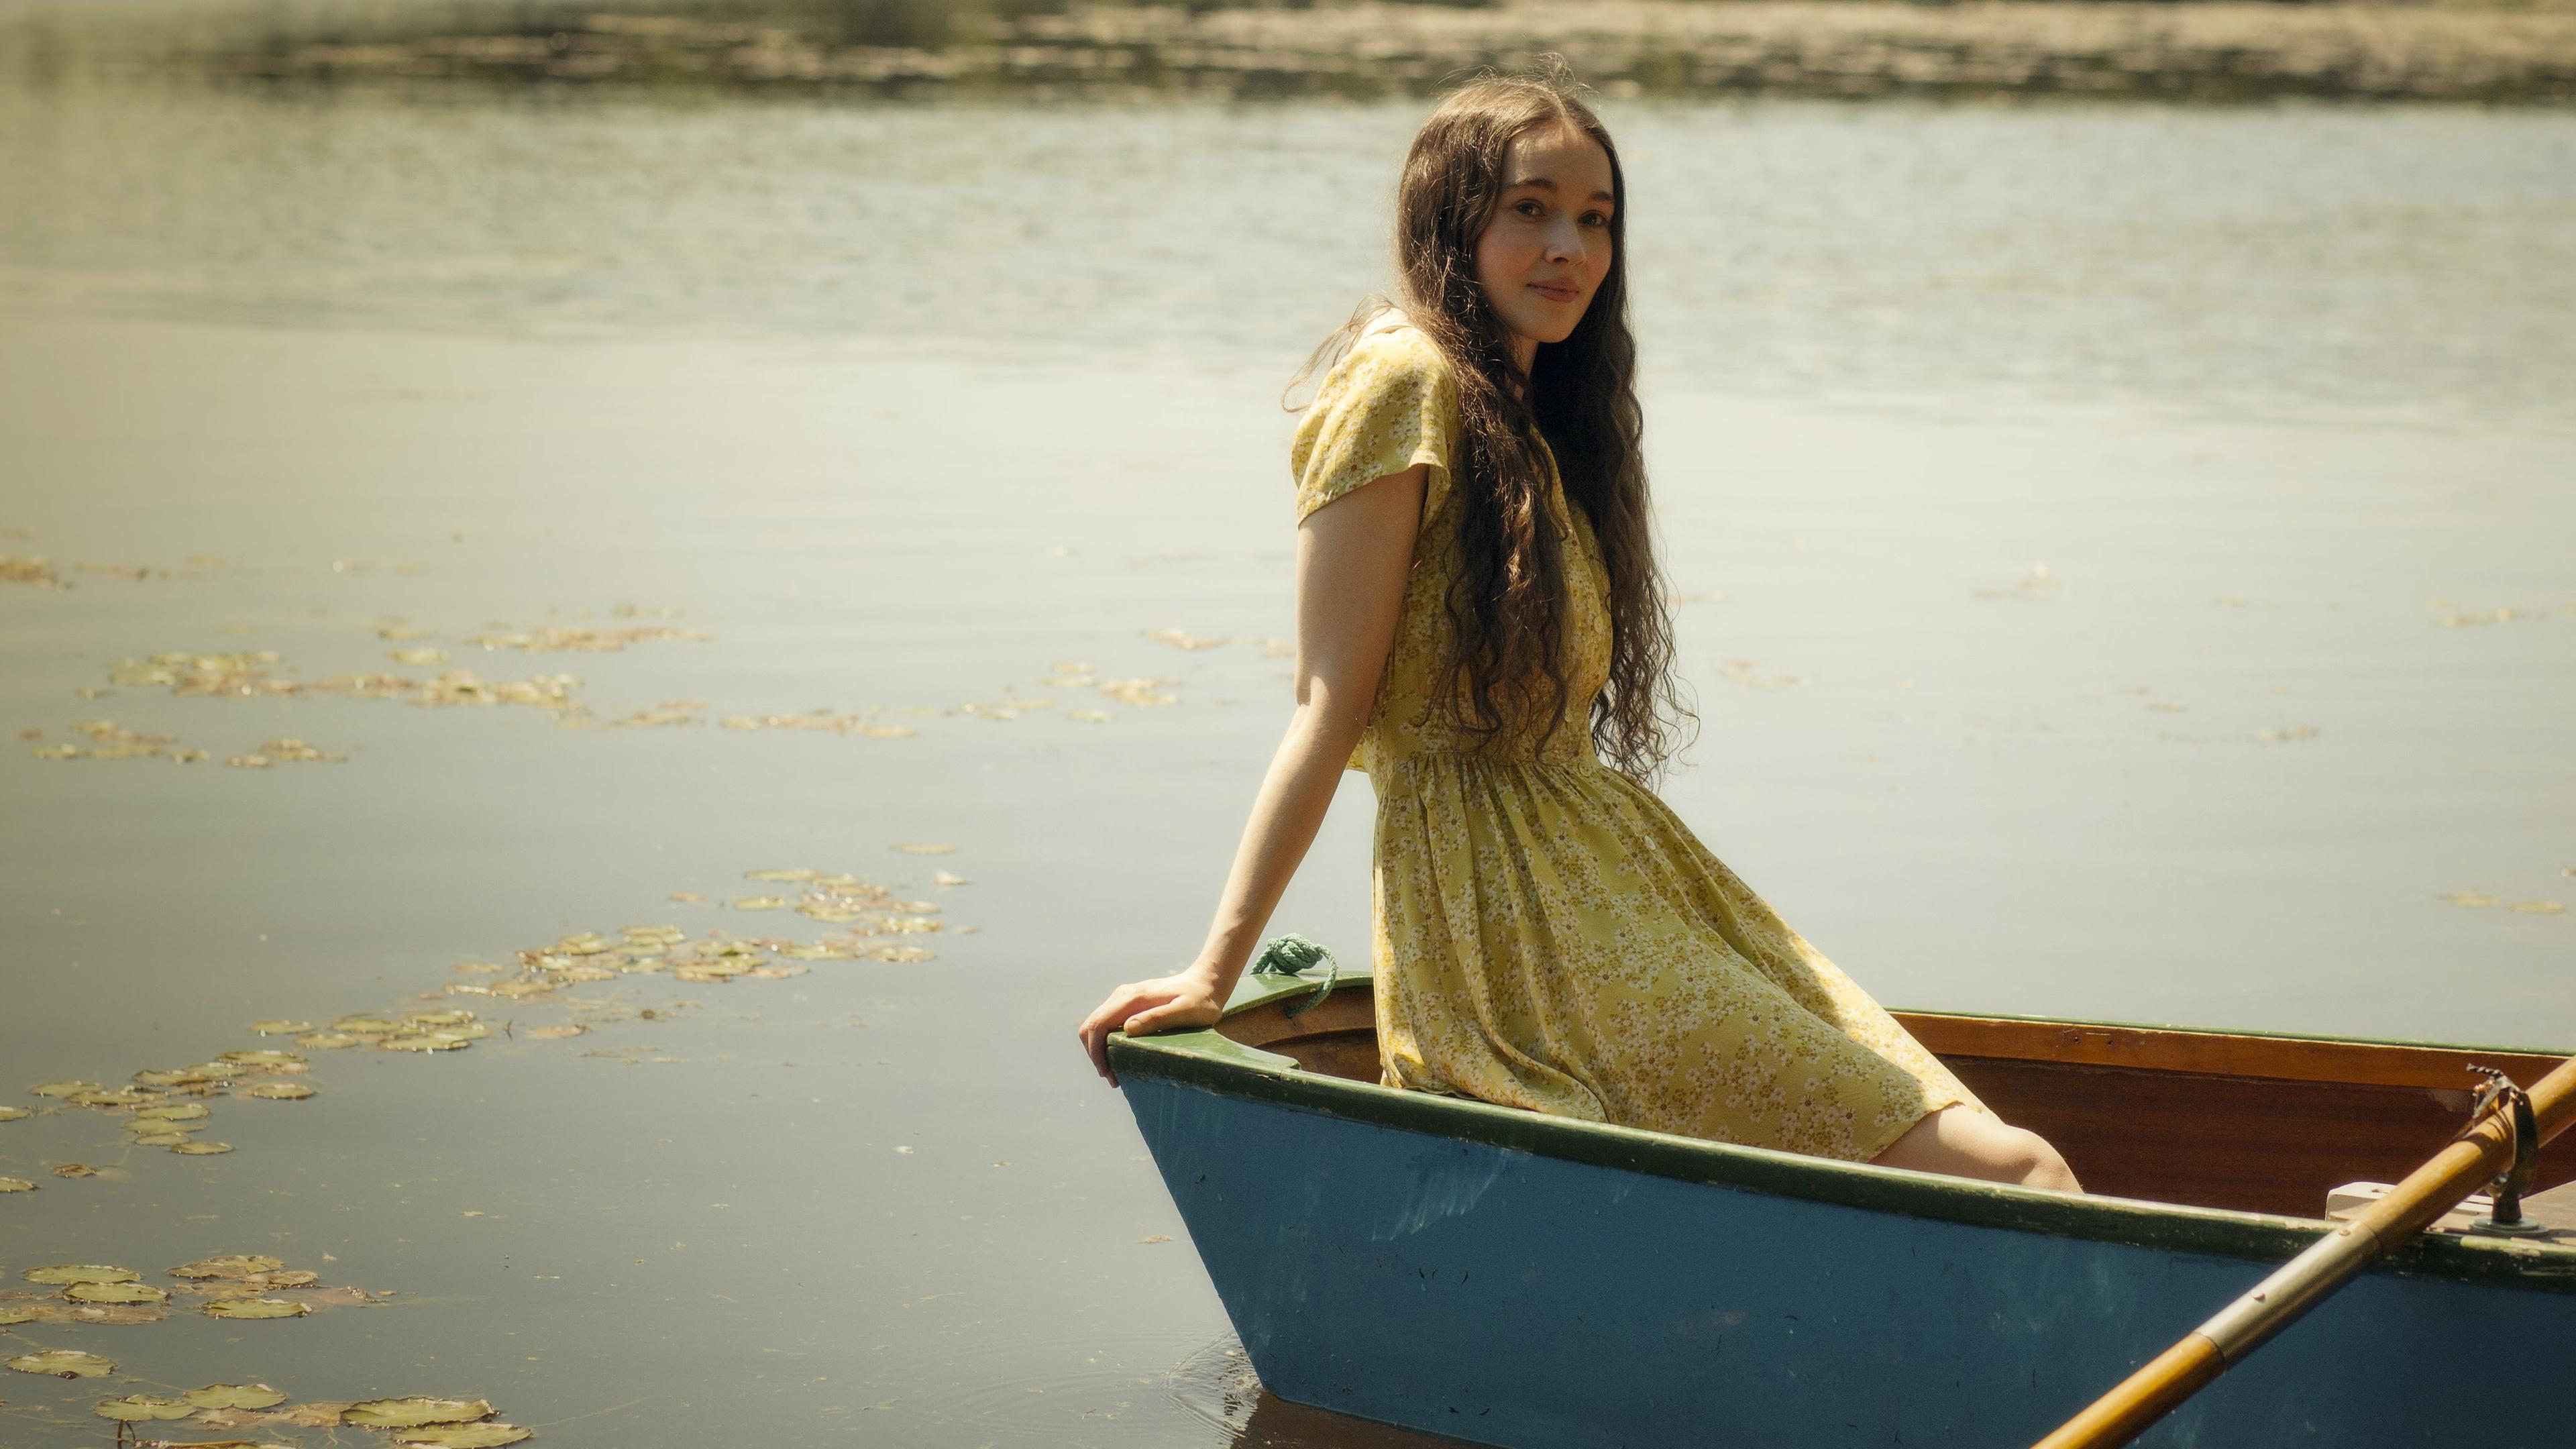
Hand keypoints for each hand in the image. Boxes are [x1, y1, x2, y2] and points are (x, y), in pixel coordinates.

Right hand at [1076, 967, 1224, 1086]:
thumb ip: (1158, 1018)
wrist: (1205, 982)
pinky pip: (1107, 1023)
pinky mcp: (1129, 1004)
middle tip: (1112, 1078)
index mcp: (1133, 998)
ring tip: (1115, 1072)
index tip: (1107, 1073)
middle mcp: (1123, 995)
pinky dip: (1106, 1042)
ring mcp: (1124, 998)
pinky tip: (1120, 1056)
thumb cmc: (1201, 1000)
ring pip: (1097, 1024)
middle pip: (1091, 1025)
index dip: (1096, 1051)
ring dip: (1098, 1049)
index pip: (1098, 1024)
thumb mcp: (1186, 1011)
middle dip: (1095, 1053)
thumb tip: (1128, 1029)